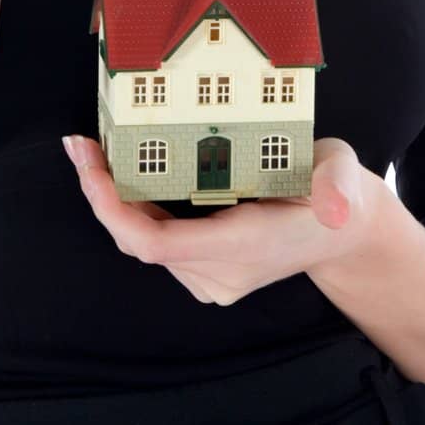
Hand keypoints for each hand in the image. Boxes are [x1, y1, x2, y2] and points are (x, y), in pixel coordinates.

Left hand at [64, 134, 374, 304]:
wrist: (343, 230)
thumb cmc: (337, 190)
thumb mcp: (344, 174)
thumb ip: (339, 186)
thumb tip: (337, 206)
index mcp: (244, 247)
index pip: (157, 245)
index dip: (113, 210)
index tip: (91, 167)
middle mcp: (221, 273)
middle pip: (139, 243)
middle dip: (102, 195)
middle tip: (79, 145)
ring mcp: (212, 279)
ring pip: (143, 243)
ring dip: (114, 201)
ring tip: (93, 150)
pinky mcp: (206, 273)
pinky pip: (156, 243)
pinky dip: (133, 210)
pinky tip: (123, 173)